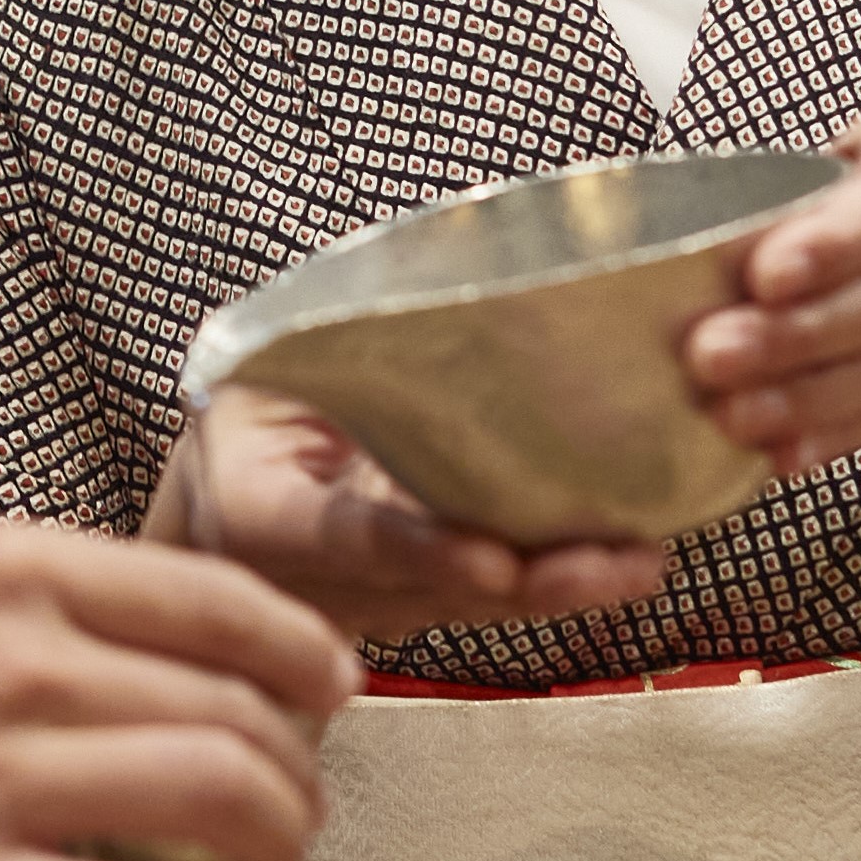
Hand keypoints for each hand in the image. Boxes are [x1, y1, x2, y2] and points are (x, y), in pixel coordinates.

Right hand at [0, 523, 357, 860]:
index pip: (224, 599)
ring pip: (223, 803)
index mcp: (8, 572)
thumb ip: (11, 597)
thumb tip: (111, 627)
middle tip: (295, 810)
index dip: (302, 655)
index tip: (326, 689)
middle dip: (300, 773)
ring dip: (271, 846)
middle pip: (245, 715)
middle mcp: (20, 662)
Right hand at [146, 384, 667, 645]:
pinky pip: (494, 595)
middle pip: (434, 591)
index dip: (420, 548)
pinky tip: (631, 557)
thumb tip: (424, 255)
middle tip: (611, 565)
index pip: (344, 537)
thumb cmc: (248, 404)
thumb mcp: (258, 362)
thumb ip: (321, 336)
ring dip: (563, 588)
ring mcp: (374, 605)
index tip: (495, 559)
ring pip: (476, 605)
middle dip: (530, 584)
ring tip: (640, 563)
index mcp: (257, 516)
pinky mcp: (422, 602)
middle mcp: (320, 582)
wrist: (219, 493)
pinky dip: (561, 580)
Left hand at [682, 96, 860, 469]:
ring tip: (733, 414)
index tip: (762, 278)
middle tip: (709, 358)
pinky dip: (839, 435)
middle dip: (793, 334)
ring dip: (808, 396)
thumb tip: (688, 269)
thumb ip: (780, 219)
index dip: (830, 244)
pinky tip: (785, 451)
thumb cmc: (858, 222)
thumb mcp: (826, 194)